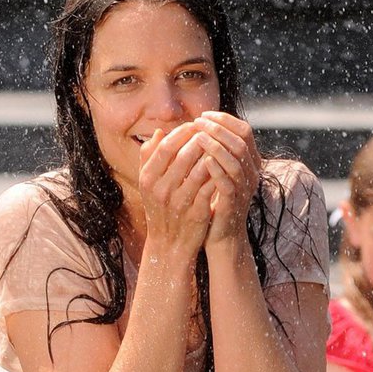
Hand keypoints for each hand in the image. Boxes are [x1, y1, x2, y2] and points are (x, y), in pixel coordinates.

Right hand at [137, 121, 216, 262]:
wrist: (169, 246)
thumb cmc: (160, 209)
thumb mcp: (148, 185)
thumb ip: (150, 158)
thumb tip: (160, 132)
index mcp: (148, 179)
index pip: (165, 147)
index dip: (182, 133)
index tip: (194, 125)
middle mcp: (161, 190)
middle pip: (183, 155)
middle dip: (199, 140)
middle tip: (211, 131)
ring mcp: (179, 203)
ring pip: (198, 170)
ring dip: (211, 154)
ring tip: (219, 145)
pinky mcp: (196, 214)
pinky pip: (209, 188)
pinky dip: (217, 174)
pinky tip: (224, 166)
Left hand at [190, 113, 261, 251]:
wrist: (220, 235)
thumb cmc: (214, 199)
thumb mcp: (218, 170)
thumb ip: (216, 148)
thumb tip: (202, 121)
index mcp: (250, 162)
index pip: (244, 130)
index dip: (224, 119)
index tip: (203, 115)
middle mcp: (252, 174)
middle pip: (241, 141)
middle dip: (219, 128)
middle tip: (198, 122)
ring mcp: (245, 190)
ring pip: (236, 159)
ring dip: (216, 145)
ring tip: (198, 136)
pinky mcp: (234, 204)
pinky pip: (228, 183)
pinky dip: (216, 169)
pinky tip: (203, 160)